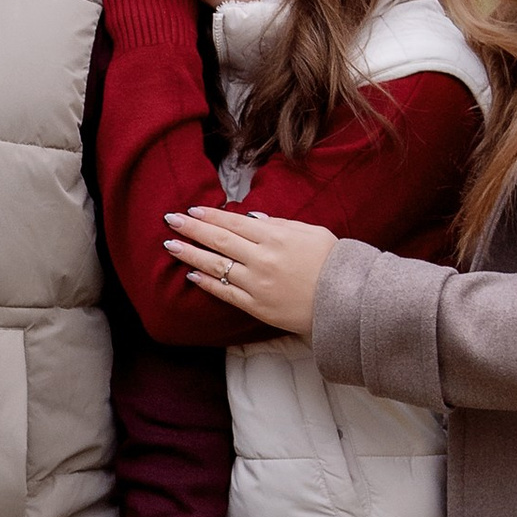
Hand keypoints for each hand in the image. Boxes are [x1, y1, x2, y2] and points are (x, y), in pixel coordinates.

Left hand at [166, 204, 336, 336]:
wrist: (345, 302)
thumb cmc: (333, 263)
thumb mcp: (312, 233)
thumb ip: (281, 224)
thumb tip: (251, 219)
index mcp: (276, 237)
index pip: (234, 222)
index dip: (211, 216)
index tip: (191, 210)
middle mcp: (262, 258)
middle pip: (219, 240)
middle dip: (192, 229)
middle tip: (170, 220)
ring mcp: (257, 284)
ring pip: (216, 266)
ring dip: (191, 254)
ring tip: (171, 246)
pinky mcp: (256, 306)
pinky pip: (225, 293)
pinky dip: (206, 284)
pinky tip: (191, 275)